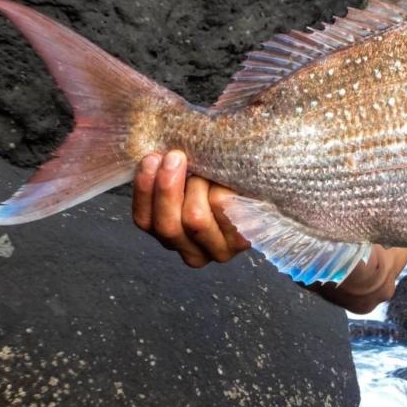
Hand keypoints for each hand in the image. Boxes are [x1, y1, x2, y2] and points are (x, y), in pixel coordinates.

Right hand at [131, 151, 249, 267]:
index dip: (144, 189)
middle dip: (167, 187)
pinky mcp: (242, 240)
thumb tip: (152, 153)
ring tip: (205, 168)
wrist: (261, 183)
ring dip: (197, 186)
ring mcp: (218, 250)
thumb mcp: (187, 175)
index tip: (151, 158)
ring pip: (194, 218)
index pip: (145, 221)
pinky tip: (226, 178)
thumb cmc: (218, 177)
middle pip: (167, 226)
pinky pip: (222, 209)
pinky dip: (221, 187)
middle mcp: (192, 252)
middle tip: (175, 157)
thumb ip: (167, 171)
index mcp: (171, 238)